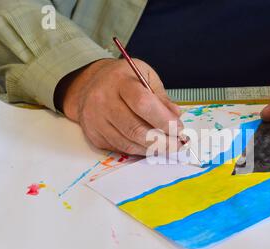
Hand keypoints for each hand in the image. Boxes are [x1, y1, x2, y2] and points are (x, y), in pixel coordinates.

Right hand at [55, 58, 182, 154]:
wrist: (90, 84)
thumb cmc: (123, 80)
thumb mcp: (145, 76)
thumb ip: (161, 97)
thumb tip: (176, 117)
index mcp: (119, 81)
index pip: (143, 104)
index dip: (164, 120)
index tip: (179, 129)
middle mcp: (103, 101)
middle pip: (135, 129)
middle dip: (162, 141)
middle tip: (178, 144)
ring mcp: (95, 120)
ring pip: (128, 143)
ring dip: (152, 149)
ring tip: (167, 147)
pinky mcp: (93, 135)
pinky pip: (120, 148)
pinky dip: (139, 150)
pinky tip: (149, 146)